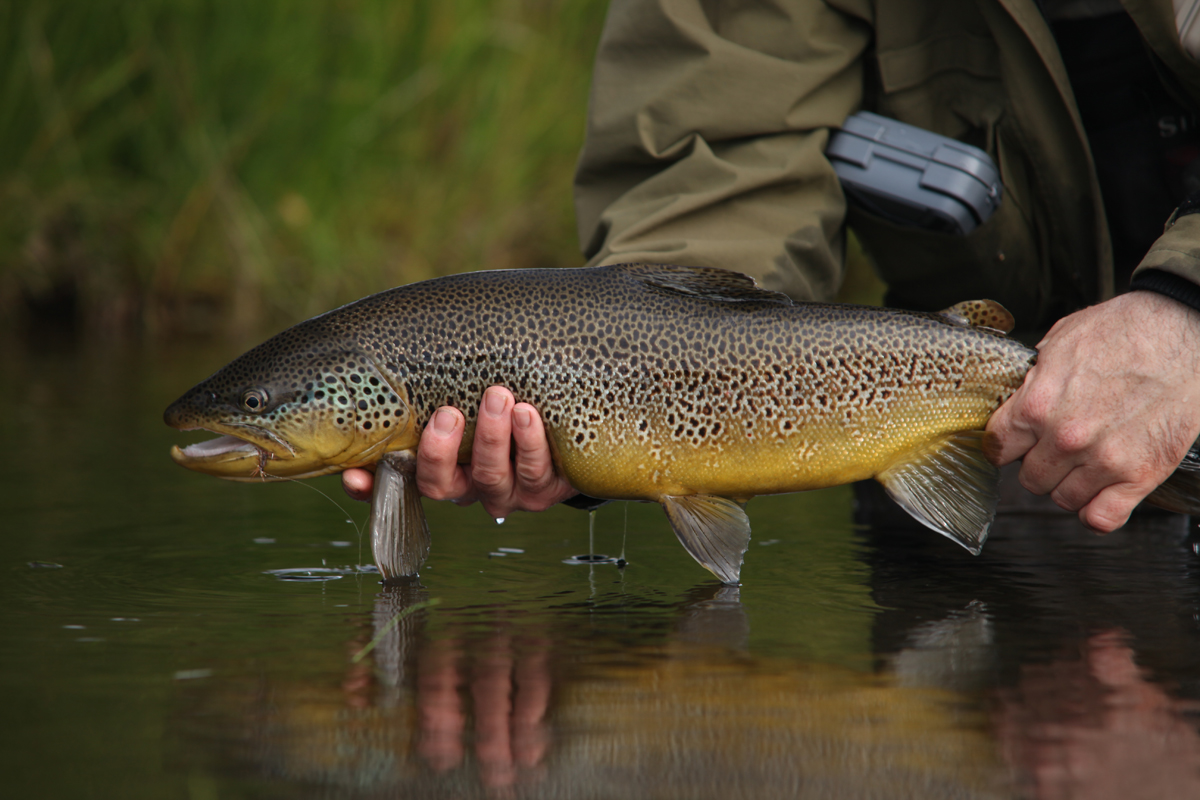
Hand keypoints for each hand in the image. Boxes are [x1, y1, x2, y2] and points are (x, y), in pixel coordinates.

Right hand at [342, 386, 577, 518]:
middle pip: (442, 485)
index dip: (370, 487)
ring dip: (492, 438)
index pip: (392, 485)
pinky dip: (530, 442)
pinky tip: (527, 413)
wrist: (565, 425)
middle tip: (448, 414)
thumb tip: (398, 338)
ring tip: (499, 397)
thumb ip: (435, 379)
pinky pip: (535, 472)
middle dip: (441, 451)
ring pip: (491, 478)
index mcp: (439, 467)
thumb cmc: (499, 397)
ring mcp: (506, 492)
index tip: (354, 474)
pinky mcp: (543, 489)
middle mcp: (467, 488)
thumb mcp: (464, 390)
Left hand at [986, 291, 1199, 531]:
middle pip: (1029, 479)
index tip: (1015, 443)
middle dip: (1040, 463)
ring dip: (1070, 484)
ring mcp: (1103, 460)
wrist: (1183, 330)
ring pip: (1062, 499)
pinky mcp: (1140, 475)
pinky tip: (1100, 492)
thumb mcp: (1059, 343)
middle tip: (1057, 446)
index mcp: (1037, 405)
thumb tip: (1015, 401)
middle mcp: (1065, 438)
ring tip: (1084, 462)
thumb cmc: (1125, 329)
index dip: (1006, 444)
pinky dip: (1097, 511)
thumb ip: (1032, 381)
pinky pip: (1102, 518)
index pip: (997, 448)